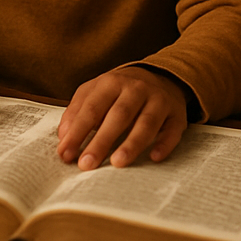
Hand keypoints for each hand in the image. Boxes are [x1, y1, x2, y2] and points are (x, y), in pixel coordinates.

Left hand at [56, 66, 189, 169]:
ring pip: (147, 122)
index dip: (78, 132)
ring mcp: (159, 100)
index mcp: (111, 82)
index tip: (65, 154)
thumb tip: (64, 136)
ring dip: (133, 143)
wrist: (160, 76)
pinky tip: (154, 157)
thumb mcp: (95, 91)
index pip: (92, 108)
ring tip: (118, 163)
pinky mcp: (177, 114)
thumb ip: (77, 111)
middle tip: (87, 164)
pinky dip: (165, 143)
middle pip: (119, 115)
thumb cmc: (120, 91)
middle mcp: (136, 88)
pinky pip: (173, 129)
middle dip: (102, 140)